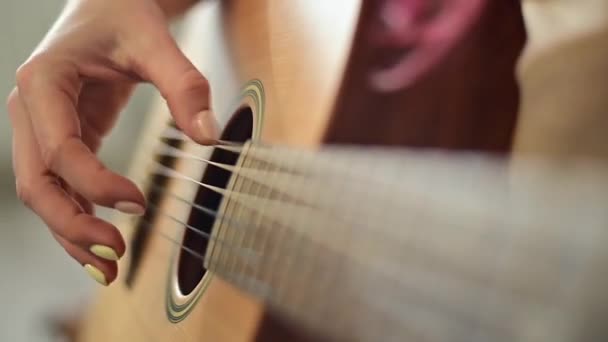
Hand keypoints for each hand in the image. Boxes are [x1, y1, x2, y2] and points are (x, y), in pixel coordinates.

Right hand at [6, 0, 217, 285]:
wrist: (107, 4)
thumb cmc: (123, 15)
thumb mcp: (154, 40)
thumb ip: (184, 85)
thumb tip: (207, 137)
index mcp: (44, 82)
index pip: (61, 150)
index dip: (97, 185)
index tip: (139, 203)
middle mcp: (31, 109)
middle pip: (36, 183)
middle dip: (72, 224)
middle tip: (116, 253)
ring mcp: (41, 127)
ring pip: (42, 193)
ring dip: (70, 233)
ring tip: (108, 267)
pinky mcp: (61, 139)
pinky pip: (61, 186)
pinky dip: (77, 217)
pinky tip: (101, 242)